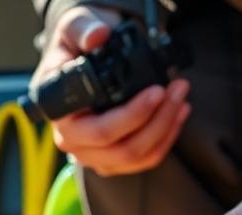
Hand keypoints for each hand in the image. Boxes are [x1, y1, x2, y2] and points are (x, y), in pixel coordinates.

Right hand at [33, 6, 190, 176]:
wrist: (77, 59)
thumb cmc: (73, 48)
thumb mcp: (72, 28)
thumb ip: (83, 29)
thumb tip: (98, 37)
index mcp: (60, 114)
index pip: (99, 130)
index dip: (132, 116)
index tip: (157, 90)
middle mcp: (71, 140)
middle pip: (122, 149)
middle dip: (158, 120)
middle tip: (177, 88)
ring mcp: (90, 153)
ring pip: (135, 157)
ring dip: (166, 128)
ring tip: (181, 97)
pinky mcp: (109, 158)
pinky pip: (143, 160)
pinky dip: (166, 138)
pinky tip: (178, 113)